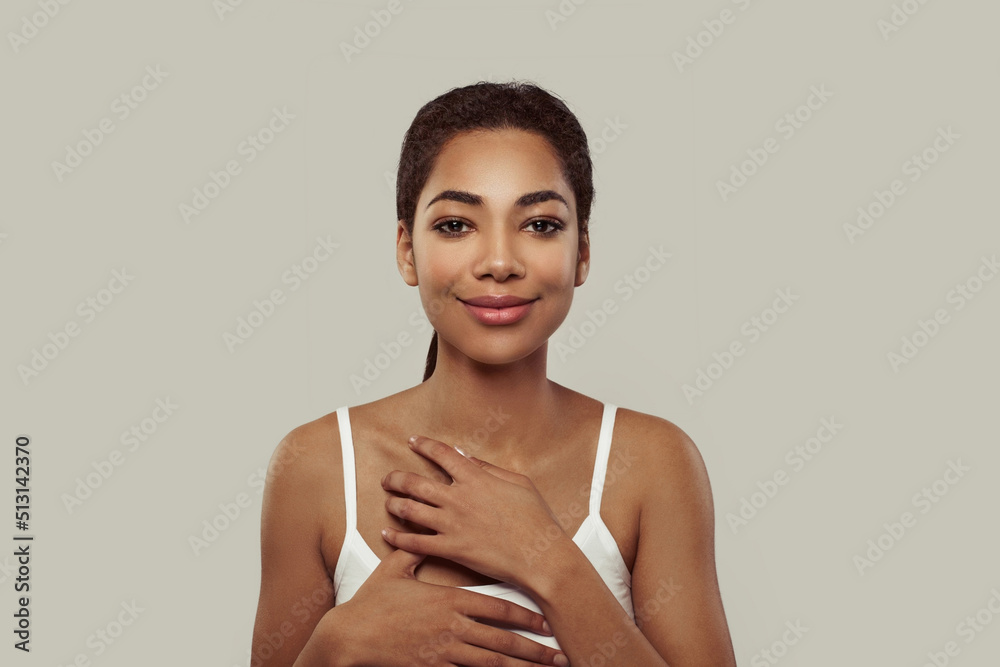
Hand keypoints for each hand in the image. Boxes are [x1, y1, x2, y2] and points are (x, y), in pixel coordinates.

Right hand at [306, 546, 566, 666]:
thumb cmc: (373, 603)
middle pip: (502, 640)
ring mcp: (444, 651)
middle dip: (533, 648)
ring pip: (491, 662)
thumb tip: (419, 522)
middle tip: (559, 654)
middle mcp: (452, 627)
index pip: (496, 609)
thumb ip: (414, 547)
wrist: (351, 637)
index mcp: (449, 601)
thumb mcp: (395, 569)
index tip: (546, 621)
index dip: (525, 616)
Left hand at [380, 436, 567, 588]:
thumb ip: (489, 468)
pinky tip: (387, 534)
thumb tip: (466, 457)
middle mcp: (459, 498)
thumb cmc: (536, 520)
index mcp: (476, 479)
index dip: (424, 445)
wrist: (540, 555)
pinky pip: (415, 543)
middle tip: (388, 478)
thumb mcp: (519, 482)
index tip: (413, 441)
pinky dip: (397, 538)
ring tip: (388, 502)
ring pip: (410, 510)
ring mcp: (452, 524)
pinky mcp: (450, 549)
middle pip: (415, 482)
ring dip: (394, 504)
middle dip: (396, 477)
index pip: (442, 454)